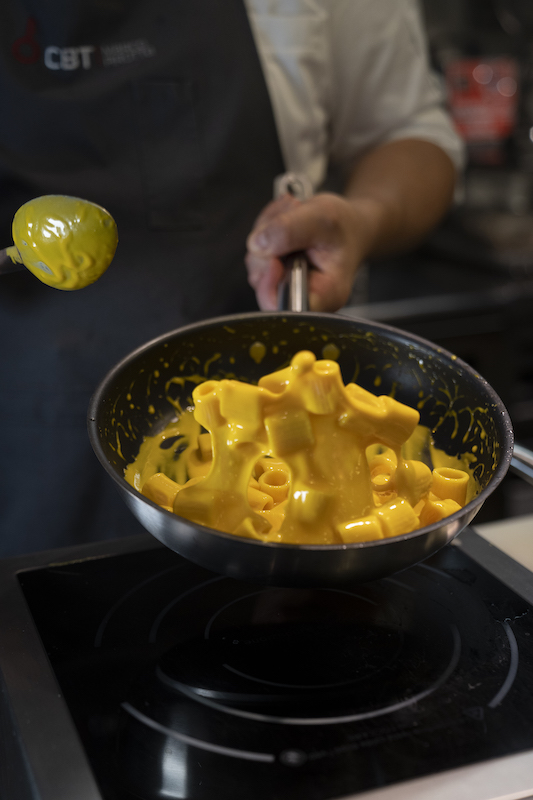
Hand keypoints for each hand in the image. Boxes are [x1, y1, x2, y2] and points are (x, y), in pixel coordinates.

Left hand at [246, 192, 375, 311]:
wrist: (347, 225)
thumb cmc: (343, 227)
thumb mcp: (323, 219)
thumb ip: (290, 230)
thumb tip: (257, 244)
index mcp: (325, 295)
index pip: (286, 310)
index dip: (270, 287)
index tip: (275, 260)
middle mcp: (302, 295)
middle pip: (263, 283)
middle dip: (270, 244)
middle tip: (292, 218)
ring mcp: (284, 284)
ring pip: (256, 261)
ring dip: (268, 229)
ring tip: (294, 214)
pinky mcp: (273, 273)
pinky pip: (255, 250)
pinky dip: (266, 228)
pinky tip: (287, 218)